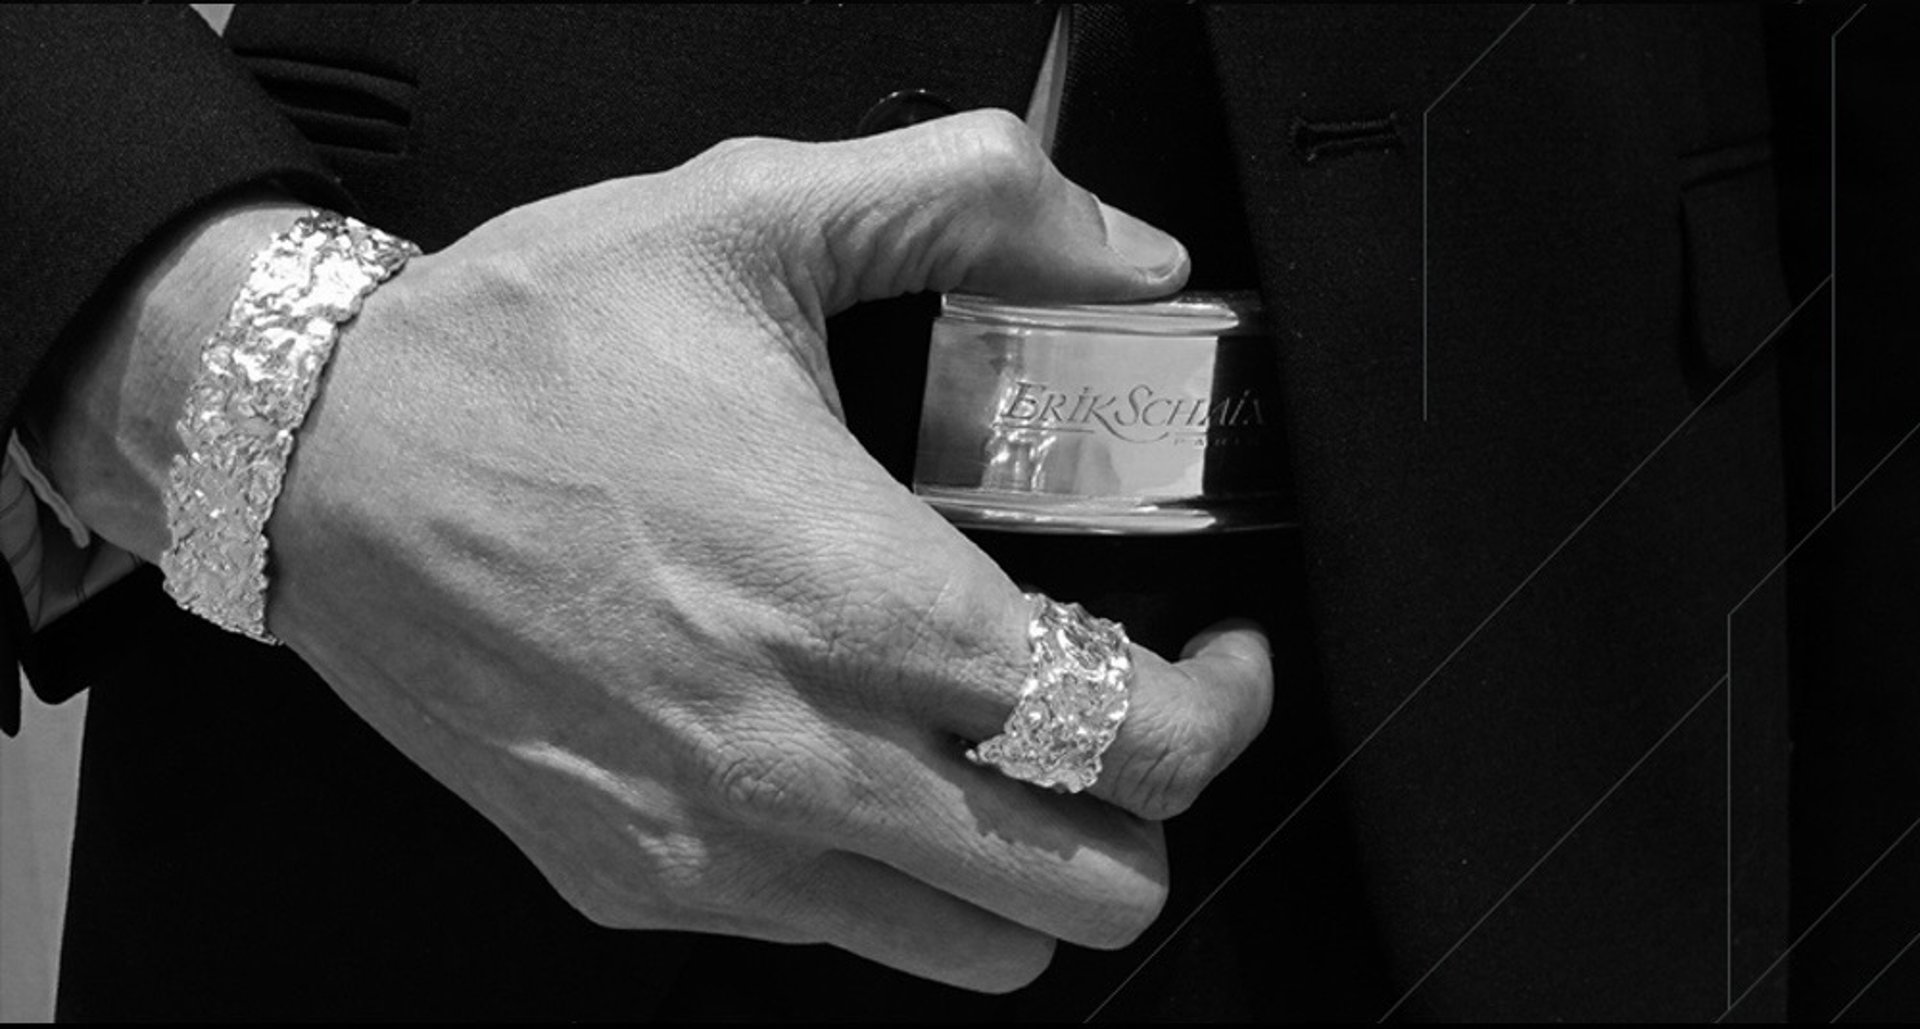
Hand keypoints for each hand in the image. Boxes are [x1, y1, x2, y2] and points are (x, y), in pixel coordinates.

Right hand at [41, 110, 1274, 991]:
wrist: (313, 459)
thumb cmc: (516, 356)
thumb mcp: (750, 214)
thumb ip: (974, 203)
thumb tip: (1127, 251)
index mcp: (860, 601)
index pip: (1137, 743)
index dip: (1220, 708)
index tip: (1214, 657)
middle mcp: (798, 757)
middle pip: (1088, 888)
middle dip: (1143, 802)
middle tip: (1123, 708)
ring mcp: (714, 849)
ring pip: (976, 950)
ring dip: (1026, 859)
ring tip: (998, 749)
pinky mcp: (634, 886)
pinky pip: (830, 937)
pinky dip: (885, 873)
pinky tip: (849, 756)